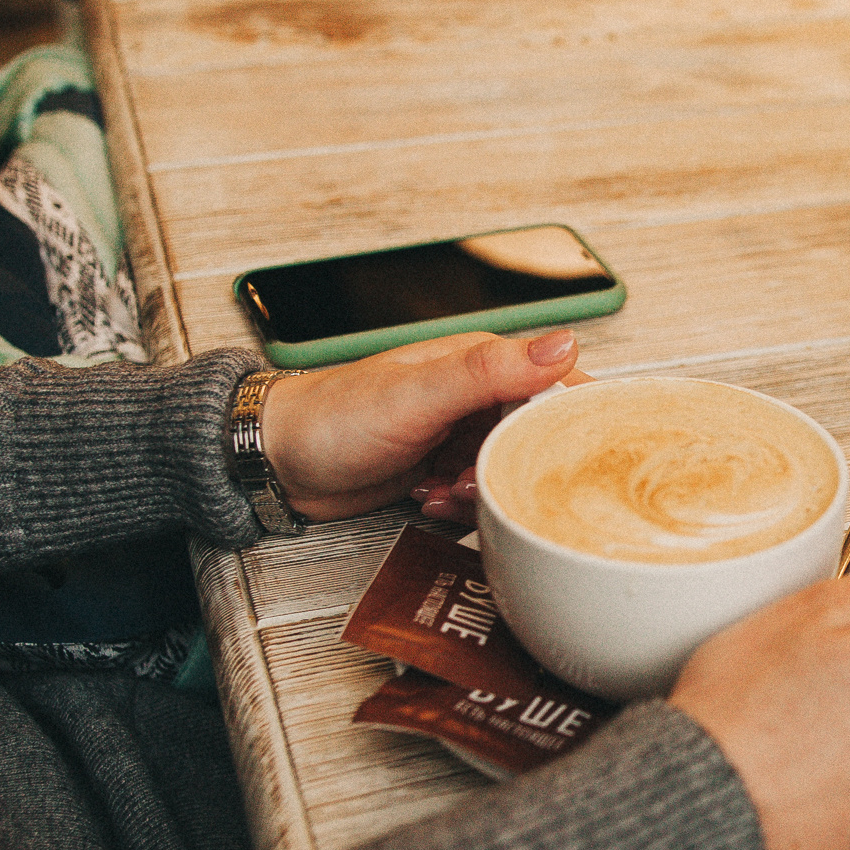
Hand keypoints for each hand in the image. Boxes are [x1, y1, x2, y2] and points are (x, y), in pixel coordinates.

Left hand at [258, 331, 584, 521]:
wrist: (275, 462)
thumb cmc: (330, 417)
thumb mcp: (416, 395)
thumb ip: (488, 371)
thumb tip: (561, 346)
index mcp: (480, 362)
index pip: (556, 384)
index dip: (571, 421)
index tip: (575, 456)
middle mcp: (476, 395)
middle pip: (537, 436)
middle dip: (520, 468)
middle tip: (483, 480)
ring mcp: (459, 433)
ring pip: (509, 470)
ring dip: (485, 490)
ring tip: (447, 491)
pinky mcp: (443, 466)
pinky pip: (478, 492)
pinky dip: (460, 504)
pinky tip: (429, 499)